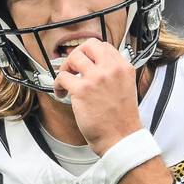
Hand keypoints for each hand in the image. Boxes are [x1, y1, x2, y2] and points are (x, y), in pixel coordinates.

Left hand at [53, 38, 140, 154]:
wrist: (121, 137)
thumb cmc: (121, 119)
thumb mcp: (126, 87)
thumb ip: (113, 74)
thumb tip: (94, 67)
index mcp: (123, 67)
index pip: (104, 46)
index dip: (90, 53)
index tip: (84, 62)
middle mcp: (111, 69)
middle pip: (88, 45)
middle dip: (77, 54)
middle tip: (73, 68)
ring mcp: (96, 78)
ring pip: (73, 58)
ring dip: (65, 68)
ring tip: (66, 81)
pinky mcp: (82, 90)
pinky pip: (62, 77)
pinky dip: (57, 85)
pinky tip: (61, 93)